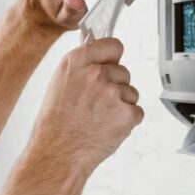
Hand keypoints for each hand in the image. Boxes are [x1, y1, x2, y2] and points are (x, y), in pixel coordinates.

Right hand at [28, 38, 143, 174]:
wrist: (58, 153)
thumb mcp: (61, 82)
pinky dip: (127, 121)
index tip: (109, 65)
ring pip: (131, 92)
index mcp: (77, 61)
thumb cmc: (57, 123)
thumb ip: (82, 63)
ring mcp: (113, 93)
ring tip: (99, 118)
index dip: (112, 58)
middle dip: (115, 86)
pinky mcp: (127, 113)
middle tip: (95, 105)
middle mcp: (96, 74)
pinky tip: (107, 128)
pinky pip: (137, 112)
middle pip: (124, 71)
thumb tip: (93, 41)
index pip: (113, 45)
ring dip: (121, 105)